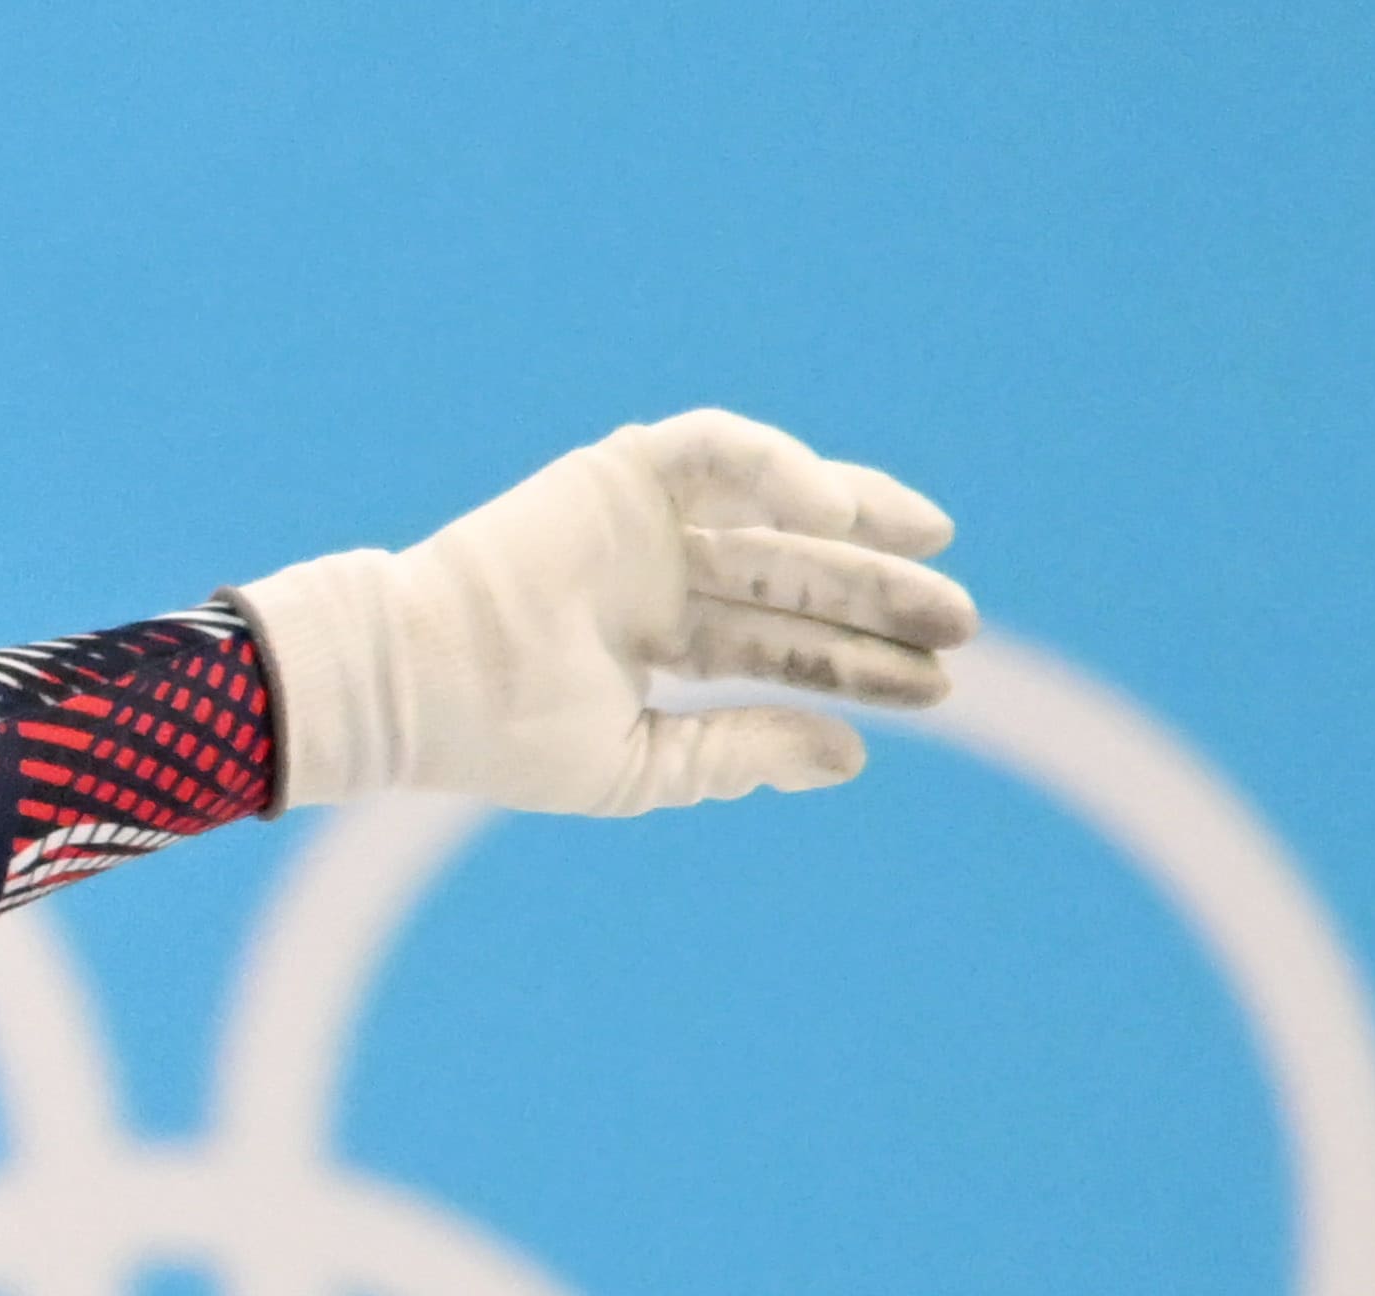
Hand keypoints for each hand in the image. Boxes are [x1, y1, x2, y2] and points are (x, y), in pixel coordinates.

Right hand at [238, 408, 973, 815]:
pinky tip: (842, 515)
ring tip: (934, 550)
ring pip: (776, 510)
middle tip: (960, 624)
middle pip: (797, 576)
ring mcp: (645, 517)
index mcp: (661, 640)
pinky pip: (721, 452)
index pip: (782, 643)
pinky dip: (783, 469)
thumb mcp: (644, 763)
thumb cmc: (504, 736)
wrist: (414, 686)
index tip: (939, 687)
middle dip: (879, 598)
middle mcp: (662, 571)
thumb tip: (850, 758)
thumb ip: (741, 753)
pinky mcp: (623, 470)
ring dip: (857, 525)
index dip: (861, 664)